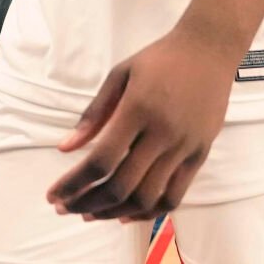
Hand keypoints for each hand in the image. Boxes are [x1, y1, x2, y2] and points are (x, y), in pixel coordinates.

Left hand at [47, 28, 231, 221]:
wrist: (209, 50)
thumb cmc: (159, 59)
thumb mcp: (120, 75)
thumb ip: (93, 114)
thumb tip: (65, 148)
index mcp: (137, 109)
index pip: (101, 160)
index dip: (74, 184)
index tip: (54, 195)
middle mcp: (162, 133)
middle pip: (121, 185)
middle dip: (88, 203)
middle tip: (67, 207)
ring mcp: (184, 147)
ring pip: (147, 197)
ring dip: (114, 212)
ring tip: (91, 213)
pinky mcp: (200, 155)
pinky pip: (175, 196)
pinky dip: (149, 212)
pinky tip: (126, 214)